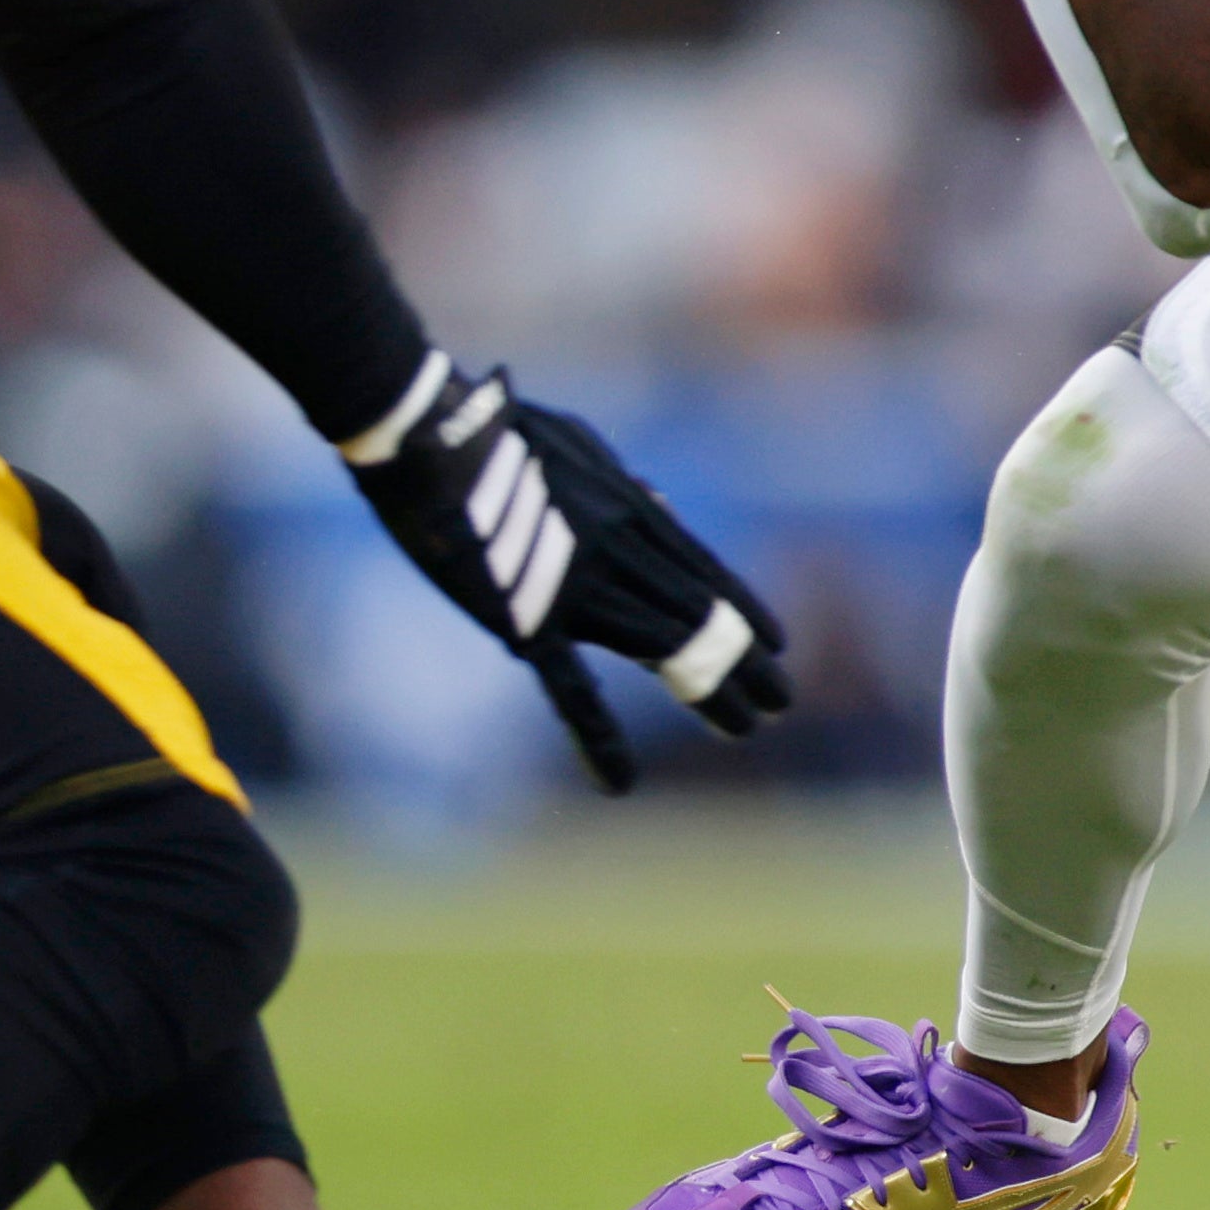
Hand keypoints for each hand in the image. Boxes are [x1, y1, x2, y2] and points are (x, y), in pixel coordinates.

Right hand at [342, 352, 791, 793]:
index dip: (745, 612)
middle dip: (744, 664)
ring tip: (745, 728)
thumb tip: (657, 504)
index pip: (707, 572)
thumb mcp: (581, 444)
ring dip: (709, 692)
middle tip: (778, 703)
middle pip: (700, 617)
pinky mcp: (524, 622)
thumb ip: (621, 482)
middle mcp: (621, 552)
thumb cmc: (494, 428)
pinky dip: (598, 738)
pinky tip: (619, 781)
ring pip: (661, 651)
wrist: (430, 436)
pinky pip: (569, 690)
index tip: (777, 645)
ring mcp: (576, 590)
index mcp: (631, 509)